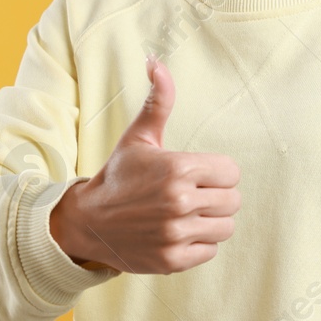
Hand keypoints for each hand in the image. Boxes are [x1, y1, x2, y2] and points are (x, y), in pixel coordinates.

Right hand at [49, 54, 240, 274]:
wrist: (87, 222)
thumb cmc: (118, 176)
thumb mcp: (138, 137)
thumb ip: (158, 100)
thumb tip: (156, 61)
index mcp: (178, 168)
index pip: (232, 172)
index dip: (217, 173)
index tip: (198, 175)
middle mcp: (179, 202)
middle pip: (233, 201)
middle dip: (216, 197)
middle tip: (191, 195)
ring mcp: (176, 233)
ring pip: (225, 227)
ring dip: (210, 222)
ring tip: (186, 215)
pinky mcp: (172, 260)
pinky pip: (210, 251)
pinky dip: (198, 245)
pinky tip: (177, 233)